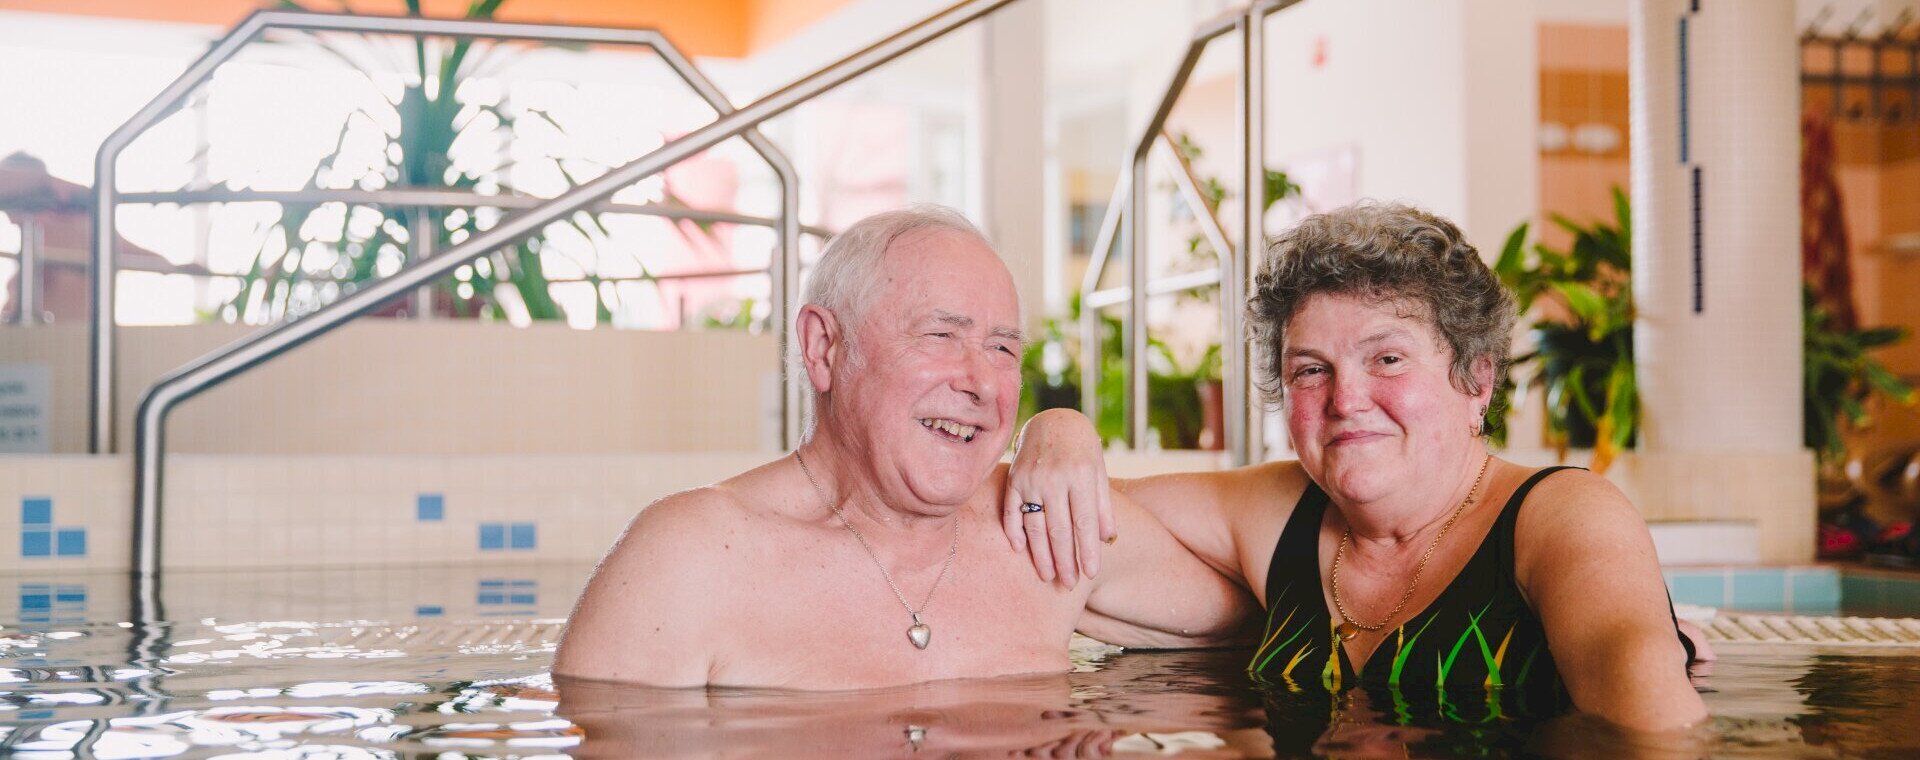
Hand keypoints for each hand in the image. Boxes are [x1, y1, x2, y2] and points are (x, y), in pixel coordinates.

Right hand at [1003, 409, 1114, 586]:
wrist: (1054, 421)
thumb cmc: (1083, 451)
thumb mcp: (1099, 473)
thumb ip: (1103, 506)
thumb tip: (1107, 540)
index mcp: (1081, 475)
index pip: (1084, 522)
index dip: (1087, 551)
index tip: (1090, 573)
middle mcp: (1054, 478)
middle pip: (1059, 529)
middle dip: (1065, 560)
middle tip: (1068, 584)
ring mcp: (1030, 479)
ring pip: (1035, 525)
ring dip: (1041, 554)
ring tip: (1048, 576)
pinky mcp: (1013, 479)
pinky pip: (1011, 511)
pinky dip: (1014, 532)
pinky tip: (1020, 550)